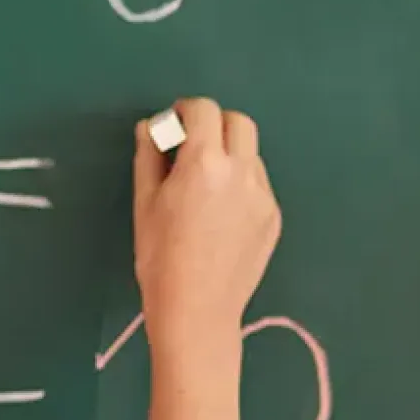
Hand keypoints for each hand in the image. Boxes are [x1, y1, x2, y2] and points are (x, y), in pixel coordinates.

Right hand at [133, 98, 281, 368]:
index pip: (205, 110)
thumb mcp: (145, 203)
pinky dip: (242, 183)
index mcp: (205, 162)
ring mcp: (264, 194)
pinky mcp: (274, 216)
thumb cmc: (160, 258)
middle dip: (216, 124)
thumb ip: (149, 156)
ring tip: (207, 186)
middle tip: (194, 145)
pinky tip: (222, 213)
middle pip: (239, 122)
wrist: (198, 310)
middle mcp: (242, 171)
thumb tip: (152, 126)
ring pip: (251, 154)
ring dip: (231, 154)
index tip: (175, 124)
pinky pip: (259, 184)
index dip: (187, 110)